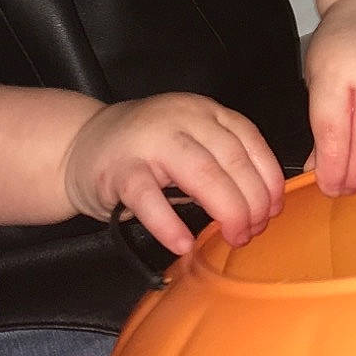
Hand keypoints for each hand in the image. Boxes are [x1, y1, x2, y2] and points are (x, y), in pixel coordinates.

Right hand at [63, 93, 284, 253]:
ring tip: (234, 237)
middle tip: (253, 231)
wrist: (80, 144)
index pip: (250, 141)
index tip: (274, 209)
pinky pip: (149, 198)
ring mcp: (149, 141)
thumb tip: (264, 203)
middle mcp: (181, 118)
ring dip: (226, 210)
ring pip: (200, 174)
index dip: (269, 178)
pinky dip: (169, 224)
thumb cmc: (146, 150)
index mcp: (204, 112)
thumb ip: (222, 158)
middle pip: (231, 159)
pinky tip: (184, 244)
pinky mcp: (119, 169)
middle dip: (251, 201)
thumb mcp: (191, 140)